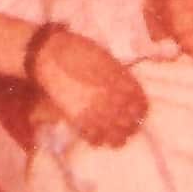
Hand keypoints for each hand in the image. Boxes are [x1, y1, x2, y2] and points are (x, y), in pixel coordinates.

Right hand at [32, 30, 146, 146]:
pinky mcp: (79, 119)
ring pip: (116, 137)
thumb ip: (122, 80)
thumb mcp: (109, 62)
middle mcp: (115, 101)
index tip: (135, 114)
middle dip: (130, 127)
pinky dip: (97, 140)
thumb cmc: (80, 51)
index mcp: (124, 85)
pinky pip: (94, 139)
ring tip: (113, 138)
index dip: (140, 113)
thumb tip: (129, 95)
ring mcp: (97, 112)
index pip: (141, 108)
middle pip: (131, 125)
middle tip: (125, 128)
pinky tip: (96, 137)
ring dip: (116, 138)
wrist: (51, 54)